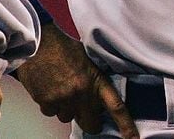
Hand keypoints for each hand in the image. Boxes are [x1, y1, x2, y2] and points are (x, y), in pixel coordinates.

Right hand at [12, 23, 138, 138]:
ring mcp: (62, 99)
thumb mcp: (90, 61)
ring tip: (64, 90)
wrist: (40, 43)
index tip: (133, 138)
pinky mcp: (45, 101)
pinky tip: (51, 89)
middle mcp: (81, 93)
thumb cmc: (66, 48)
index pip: (116, 107)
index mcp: (97, 81)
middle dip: (91, 122)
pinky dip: (52, 105)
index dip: (126, 125)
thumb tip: (99, 96)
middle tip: (88, 114)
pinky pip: (51, 113)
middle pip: (90, 123)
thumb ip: (96, 80)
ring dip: (68, 110)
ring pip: (68, 118)